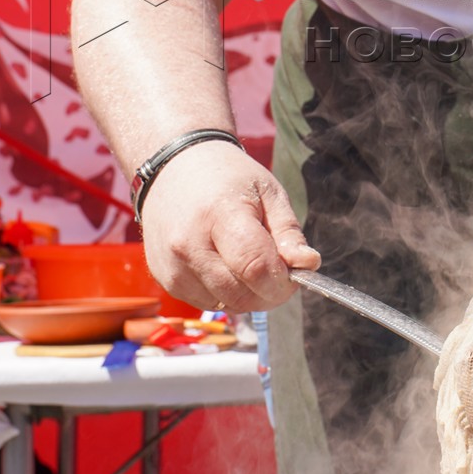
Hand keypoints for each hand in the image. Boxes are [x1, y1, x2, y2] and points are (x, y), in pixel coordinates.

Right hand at [137, 141, 319, 313]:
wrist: (174, 168)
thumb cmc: (227, 177)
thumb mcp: (268, 192)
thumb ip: (289, 232)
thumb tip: (307, 265)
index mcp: (219, 216)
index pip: (256, 268)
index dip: (283, 281)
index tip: (294, 272)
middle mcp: (189, 246)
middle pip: (242, 296)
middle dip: (269, 291)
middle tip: (277, 268)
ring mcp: (173, 266)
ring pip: (227, 305)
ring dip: (248, 294)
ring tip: (248, 259)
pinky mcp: (165, 280)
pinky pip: (207, 303)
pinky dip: (225, 294)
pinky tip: (225, 264)